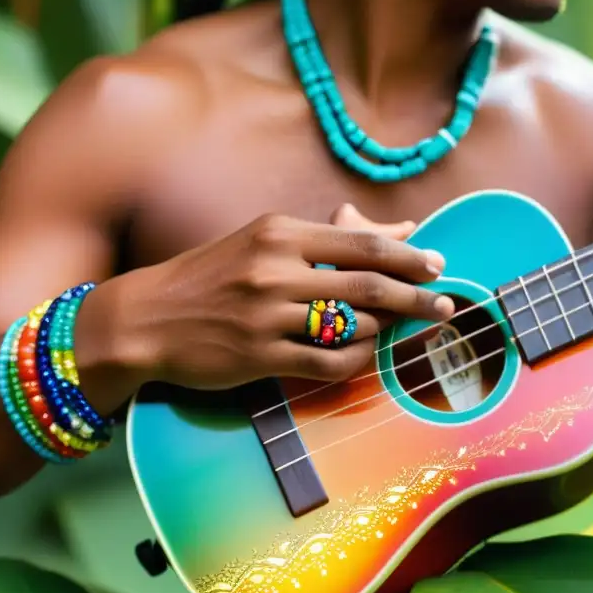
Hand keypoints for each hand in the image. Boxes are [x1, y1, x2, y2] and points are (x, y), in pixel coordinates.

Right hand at [82, 210, 451, 392]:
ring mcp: (267, 316)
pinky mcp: (260, 357)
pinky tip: (364, 356)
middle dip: (418, 296)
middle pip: (369, 284)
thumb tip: (399, 229)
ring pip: (352, 326)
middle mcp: (276, 270)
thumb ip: (330, 237)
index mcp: (279, 233)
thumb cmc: (211, 276)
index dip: (409, 257)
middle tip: (446, 306)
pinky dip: (356, 362)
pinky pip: (328, 364)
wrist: (145, 319)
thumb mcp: (265, 242)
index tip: (439, 266)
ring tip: (397, 330)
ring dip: (385, 331)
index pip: (362, 243)